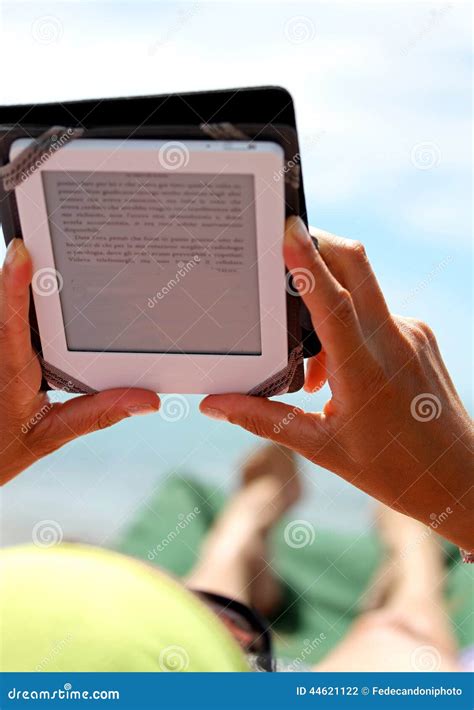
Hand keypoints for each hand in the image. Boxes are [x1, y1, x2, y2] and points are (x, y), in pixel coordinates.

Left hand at [0, 239, 159, 484]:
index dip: (14, 285)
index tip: (21, 250)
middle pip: (3, 302)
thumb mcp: (50, 436)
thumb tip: (146, 400)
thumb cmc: (0, 449)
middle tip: (43, 238)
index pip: (10, 325)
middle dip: (22, 272)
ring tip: (36, 256)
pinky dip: (12, 302)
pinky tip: (30, 294)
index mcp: (9, 372)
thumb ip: (98, 414)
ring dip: (15, 286)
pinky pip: (3, 319)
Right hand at [201, 218, 472, 549]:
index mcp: (365, 372)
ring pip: (361, 290)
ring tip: (311, 371)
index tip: (288, 229)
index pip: (335, 303)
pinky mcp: (419, 335)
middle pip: (356, 265)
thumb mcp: (322, 449)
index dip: (308, 263)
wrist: (458, 478)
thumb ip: (265, 420)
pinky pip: (375, 312)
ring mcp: (411, 333)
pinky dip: (348, 327)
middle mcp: (393, 341)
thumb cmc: (392, 470)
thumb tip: (214, 405)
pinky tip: (338, 373)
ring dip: (327, 303)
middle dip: (319, 245)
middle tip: (283, 249)